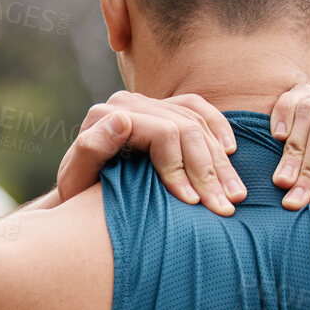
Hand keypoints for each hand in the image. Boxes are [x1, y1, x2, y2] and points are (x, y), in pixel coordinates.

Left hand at [56, 91, 246, 214]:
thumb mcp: (75, 179)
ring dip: (220, 162)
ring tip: (235, 195)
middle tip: (223, 207)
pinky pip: (201, 111)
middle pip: (186, 128)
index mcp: (107, 114)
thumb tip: (122, 120)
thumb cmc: (77, 192)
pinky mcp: (166, 108)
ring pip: (198, 123)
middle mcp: (130, 102)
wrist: (81, 189)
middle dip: (208, 172)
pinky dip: (219, 130)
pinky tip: (231, 153)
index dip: (181, 169)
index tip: (192, 204)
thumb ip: (92, 149)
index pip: (162, 134)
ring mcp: (150, 103)